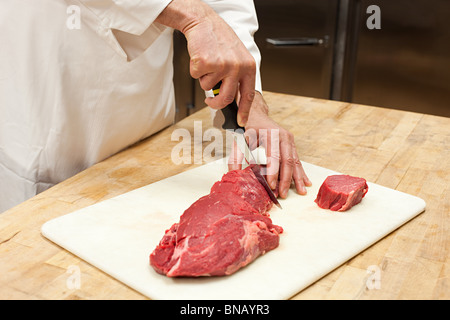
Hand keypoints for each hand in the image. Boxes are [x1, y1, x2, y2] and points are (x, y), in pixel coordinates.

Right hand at [156, 0, 255, 125]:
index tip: (241, 121)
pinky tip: (200, 57)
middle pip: (226, 98)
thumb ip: (237, 77)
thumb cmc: (219, 40)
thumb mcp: (237, 57)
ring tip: (208, 63)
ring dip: (204, 79)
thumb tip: (233, 100)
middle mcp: (237, 67)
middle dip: (215, 104)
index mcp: (248, 66)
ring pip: (208, 87)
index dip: (244, 111)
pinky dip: (195, 70)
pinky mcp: (206, 63)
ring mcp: (222, 65)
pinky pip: (197, 77)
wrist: (204, 22)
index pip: (248, 95)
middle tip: (210, 102)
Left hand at [228, 92, 311, 197]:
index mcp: (270, 134)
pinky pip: (298, 160)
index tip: (271, 186)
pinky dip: (301, 172)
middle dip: (286, 179)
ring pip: (295, 161)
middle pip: (287, 161)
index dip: (273, 172)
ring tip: (301, 192)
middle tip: (283, 194)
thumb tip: (234, 174)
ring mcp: (290, 140)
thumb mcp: (240, 139)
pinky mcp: (292, 144)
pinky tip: (306, 182)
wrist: (257, 114)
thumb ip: (236, 156)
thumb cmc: (248, 128)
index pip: (273, 156)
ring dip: (297, 178)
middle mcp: (283, 136)